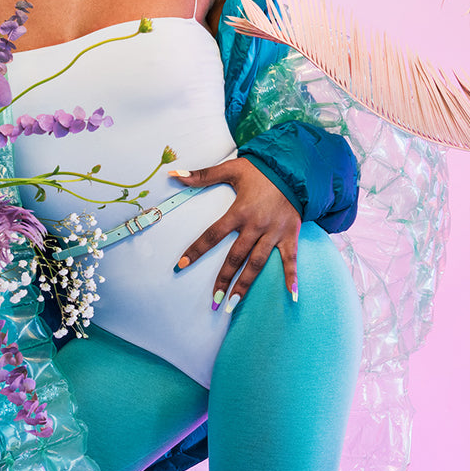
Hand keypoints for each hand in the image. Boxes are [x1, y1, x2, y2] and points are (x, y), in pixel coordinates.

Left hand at [171, 158, 299, 309]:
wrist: (295, 167)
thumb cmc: (261, 169)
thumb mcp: (231, 169)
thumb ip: (202, 175)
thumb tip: (174, 173)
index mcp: (239, 212)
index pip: (212, 234)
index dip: (196, 250)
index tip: (181, 264)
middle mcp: (256, 226)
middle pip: (235, 257)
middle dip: (224, 280)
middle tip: (214, 300)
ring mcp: (274, 232)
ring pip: (258, 264)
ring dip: (246, 284)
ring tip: (234, 303)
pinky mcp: (290, 234)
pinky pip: (291, 259)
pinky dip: (292, 276)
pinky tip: (291, 294)